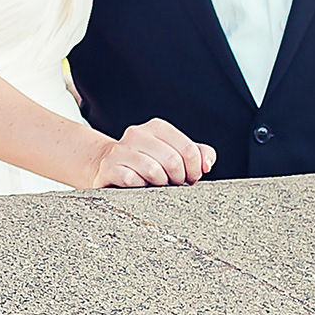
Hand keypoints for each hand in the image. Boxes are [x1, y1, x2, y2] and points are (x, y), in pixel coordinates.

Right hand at [89, 118, 214, 186]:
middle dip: (178, 179)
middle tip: (173, 183)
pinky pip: (131, 179)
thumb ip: (199, 154)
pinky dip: (139, 187)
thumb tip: (206, 164)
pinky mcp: (109, 167)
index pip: (189, 150)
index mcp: (157, 127)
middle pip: (173, 161)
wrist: (108, 166)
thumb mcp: (175, 154)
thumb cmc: (148, 163)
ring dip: (160, 184)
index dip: (194, 170)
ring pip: (153, 170)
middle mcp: (137, 133)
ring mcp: (121, 149)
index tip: (189, 178)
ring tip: (156, 185)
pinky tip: (138, 186)